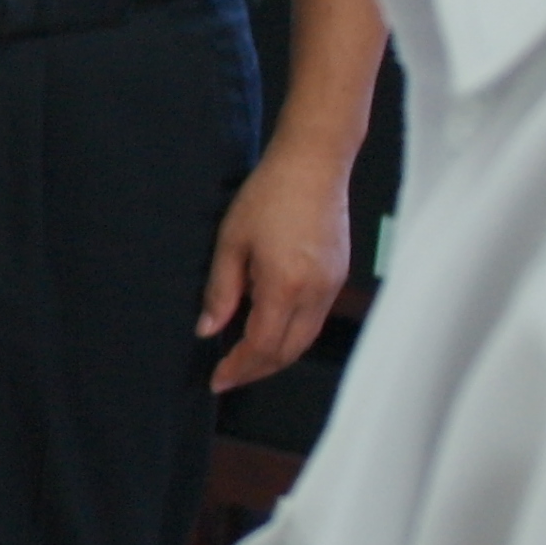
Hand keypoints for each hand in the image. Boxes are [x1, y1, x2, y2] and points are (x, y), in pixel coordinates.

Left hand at [198, 135, 354, 390]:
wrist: (313, 165)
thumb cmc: (268, 195)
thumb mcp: (230, 243)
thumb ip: (221, 292)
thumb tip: (208, 330)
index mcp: (285, 285)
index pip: (262, 346)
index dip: (239, 368)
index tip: (217, 379)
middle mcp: (315, 292)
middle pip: (288, 351)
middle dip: (257, 370)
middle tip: (228, 376)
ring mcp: (332, 285)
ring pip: (305, 339)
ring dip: (275, 356)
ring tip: (245, 360)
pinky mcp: (338, 276)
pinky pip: (315, 319)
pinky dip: (292, 335)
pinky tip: (270, 330)